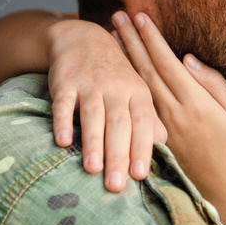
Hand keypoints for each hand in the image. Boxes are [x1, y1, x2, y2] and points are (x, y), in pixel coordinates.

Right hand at [46, 19, 166, 191]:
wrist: (83, 38)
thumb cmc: (115, 75)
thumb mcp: (136, 92)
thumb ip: (148, 119)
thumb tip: (163, 145)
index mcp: (138, 93)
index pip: (143, 123)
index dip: (142, 148)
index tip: (140, 175)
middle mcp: (116, 88)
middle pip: (119, 124)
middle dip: (118, 155)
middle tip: (116, 186)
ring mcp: (89, 84)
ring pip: (93, 115)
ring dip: (93, 142)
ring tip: (93, 170)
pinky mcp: (65, 82)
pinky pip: (63, 104)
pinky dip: (62, 122)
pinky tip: (63, 142)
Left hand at [111, 11, 225, 206]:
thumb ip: (213, 83)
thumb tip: (188, 59)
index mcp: (196, 103)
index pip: (167, 62)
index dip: (152, 38)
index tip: (139, 16)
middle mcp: (174, 113)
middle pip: (147, 69)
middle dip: (131, 40)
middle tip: (116, 15)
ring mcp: (162, 127)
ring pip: (138, 86)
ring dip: (124, 59)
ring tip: (112, 37)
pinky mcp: (156, 138)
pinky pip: (137, 106)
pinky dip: (126, 85)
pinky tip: (118, 72)